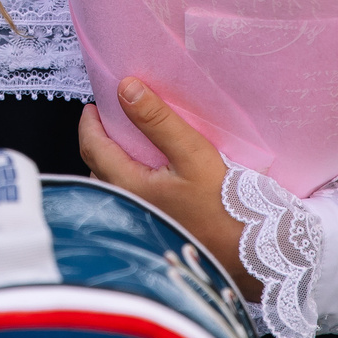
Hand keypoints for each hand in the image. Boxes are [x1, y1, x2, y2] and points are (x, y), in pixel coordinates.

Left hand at [77, 77, 254, 298]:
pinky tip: (149, 170)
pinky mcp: (154, 226)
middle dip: (99, 140)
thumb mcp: (192, 153)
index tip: (95, 105)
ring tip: (129, 142)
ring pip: (111, 183)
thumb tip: (126, 89)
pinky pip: (128, 196)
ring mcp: (139, 219)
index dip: (90, 123)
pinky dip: (128, 176)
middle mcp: (126, 206)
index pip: (92, 147)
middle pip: (97, 166)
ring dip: (113, 160)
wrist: (248, 248)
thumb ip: (158, 121)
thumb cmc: (222, 202)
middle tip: (112, 118)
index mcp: (128, 186)